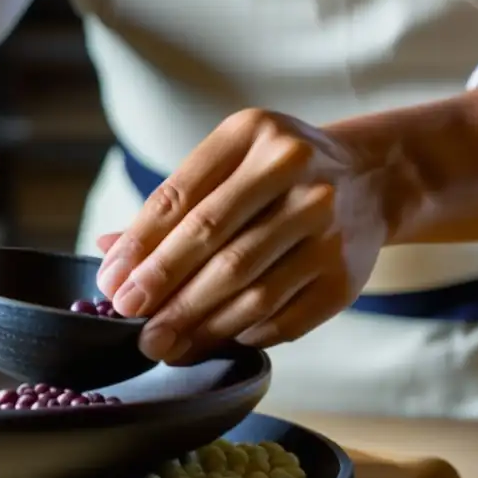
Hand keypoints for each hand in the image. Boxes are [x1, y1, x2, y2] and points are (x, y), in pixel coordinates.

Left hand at [96, 108, 393, 361]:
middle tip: (128, 319)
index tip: (111, 283)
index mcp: (251, 134)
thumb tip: (106, 249)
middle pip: (214, 242)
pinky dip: (239, 334)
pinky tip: (209, 341)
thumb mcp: (227, 165)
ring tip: (160, 344)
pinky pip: (281, 317)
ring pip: (247, 287)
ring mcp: (327, 224)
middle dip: (163, 287)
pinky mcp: (346, 275)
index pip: (181, 197)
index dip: (140, 246)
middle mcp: (295, 170)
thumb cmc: (275, 175)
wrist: (372, 180)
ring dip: (196, 323)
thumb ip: (170, 206)